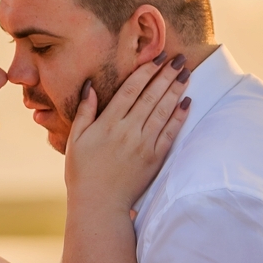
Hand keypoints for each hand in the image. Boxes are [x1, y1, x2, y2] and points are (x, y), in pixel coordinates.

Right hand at [65, 53, 189, 209]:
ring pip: (163, 111)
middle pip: (151, 96)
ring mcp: (143, 145)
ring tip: (186, 73)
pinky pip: (170, 133)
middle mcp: (128, 131)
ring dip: (176, 90)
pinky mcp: (154, 159)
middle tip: (179, 58)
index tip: (157, 58)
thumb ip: (85, 112)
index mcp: (107, 124)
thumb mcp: (75, 140)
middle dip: (166, 75)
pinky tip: (187, 102)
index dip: (145, 72)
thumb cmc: (83, 173)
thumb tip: (90, 86)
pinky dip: (179, 117)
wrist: (100, 205)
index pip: (130, 90)